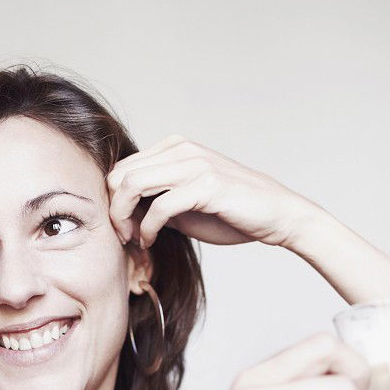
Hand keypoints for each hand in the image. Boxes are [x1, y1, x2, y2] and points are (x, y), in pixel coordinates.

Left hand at [106, 134, 318, 249]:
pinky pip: (158, 206)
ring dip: (124, 218)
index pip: (123, 167)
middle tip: (122, 236)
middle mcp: (181, 149)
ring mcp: (193, 164)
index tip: (122, 228)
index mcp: (175, 148)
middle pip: (120, 174)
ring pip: (132, 185)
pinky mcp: (205, 184)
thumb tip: (126, 215)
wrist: (276, 216)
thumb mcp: (185, 207)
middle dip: (114, 209)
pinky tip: (150, 241)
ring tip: (132, 239)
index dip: (113, 200)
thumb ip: (157, 203)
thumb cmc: (232, 213)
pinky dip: (147, 229)